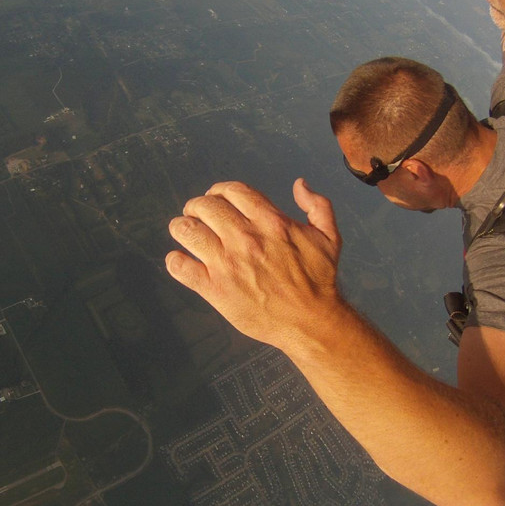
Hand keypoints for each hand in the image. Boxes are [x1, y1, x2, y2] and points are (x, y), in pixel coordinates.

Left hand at [165, 179, 342, 349]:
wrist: (311, 322)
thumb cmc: (319, 280)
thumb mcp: (329, 237)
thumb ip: (318, 206)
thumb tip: (299, 184)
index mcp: (270, 221)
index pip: (231, 191)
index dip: (219, 191)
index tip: (216, 200)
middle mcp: (245, 238)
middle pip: (204, 206)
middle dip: (197, 206)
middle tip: (197, 216)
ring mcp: (227, 264)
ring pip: (187, 230)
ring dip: (181, 227)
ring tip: (184, 232)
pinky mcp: (215, 289)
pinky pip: (181, 268)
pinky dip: (175, 261)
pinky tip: (180, 261)